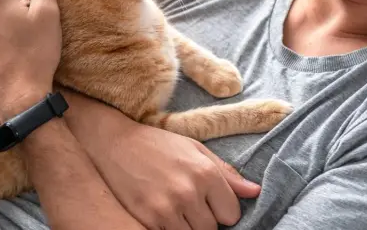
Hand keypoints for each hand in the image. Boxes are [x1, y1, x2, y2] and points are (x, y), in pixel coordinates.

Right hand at [86, 113, 261, 229]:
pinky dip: (166, 228)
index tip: (208, 201)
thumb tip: (254, 192)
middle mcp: (188, 192)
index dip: (221, 210)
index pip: (231, 214)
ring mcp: (166, 209)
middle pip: (211, 229)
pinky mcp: (146, 219)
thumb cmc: (156, 144)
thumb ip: (226, 173)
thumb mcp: (194, 149)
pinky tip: (159, 213)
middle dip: (203, 219)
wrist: (112, 144)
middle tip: (187, 203)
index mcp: (205, 173)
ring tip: (172, 207)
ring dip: (184, 226)